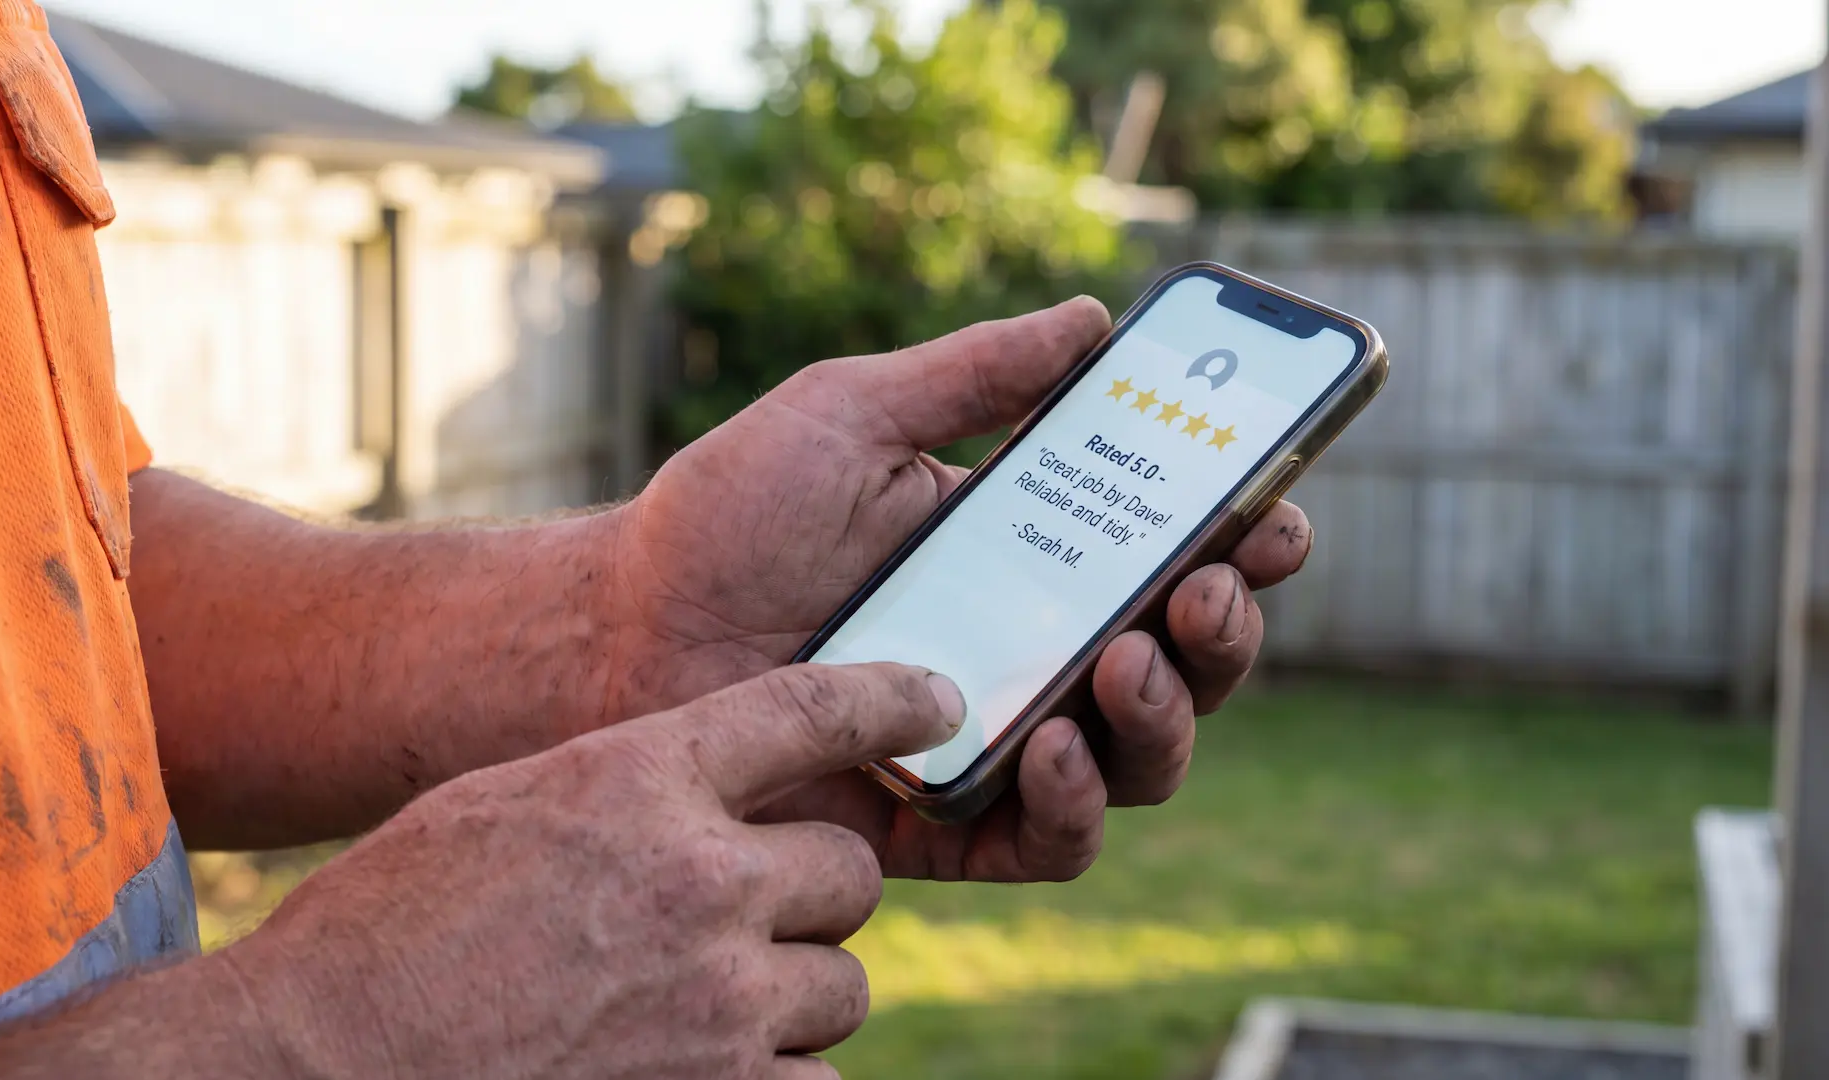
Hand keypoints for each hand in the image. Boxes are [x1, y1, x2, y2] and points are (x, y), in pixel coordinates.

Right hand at [215, 663, 964, 1079]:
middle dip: (806, 899)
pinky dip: (772, 1079)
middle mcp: (697, 881)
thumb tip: (714, 804)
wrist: (313, 1061)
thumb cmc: (386, 928)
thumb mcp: (501, 810)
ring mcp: (715, 1004)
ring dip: (789, 998)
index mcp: (639, 782)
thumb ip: (627, 794)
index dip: (889, 700)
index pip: (811, 711)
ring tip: (693, 1007)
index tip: (937, 703)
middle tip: (741, 920)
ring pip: (841, 989)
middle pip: (846, 875)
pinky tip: (695, 1067)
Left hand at [602, 298, 1314, 881]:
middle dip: (1223, 636)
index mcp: (1026, 556)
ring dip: (1165, 720)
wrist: (619, 628)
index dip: (1244, 545)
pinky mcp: (939, 827)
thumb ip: (970, 374)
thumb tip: (1092, 320)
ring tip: (1129, 662)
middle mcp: (1026, 654)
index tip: (1276, 518)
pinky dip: (1072, 809)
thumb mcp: (850, 415)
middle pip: (1180, 668)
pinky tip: (1051, 750)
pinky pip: (1045, 845)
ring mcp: (989, 744)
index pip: (1167, 558)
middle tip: (1207, 593)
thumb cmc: (727, 517)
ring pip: (1136, 762)